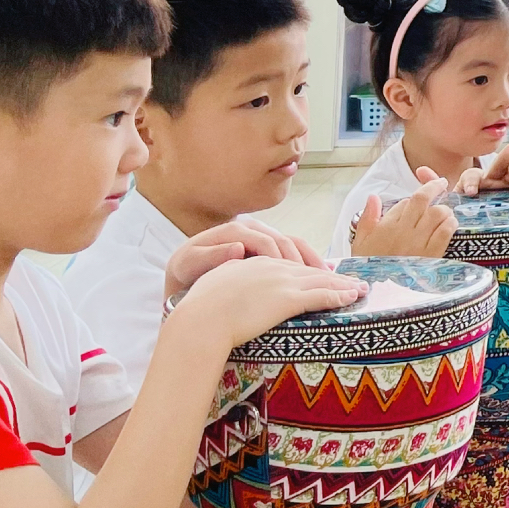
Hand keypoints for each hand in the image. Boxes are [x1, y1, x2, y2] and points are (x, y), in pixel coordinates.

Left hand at [163, 218, 327, 299]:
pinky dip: (307, 261)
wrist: (182, 273)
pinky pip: (292, 250)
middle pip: (285, 241)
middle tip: (318, 279)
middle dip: (303, 260)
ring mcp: (261, 236)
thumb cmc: (186, 272)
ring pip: (293, 244)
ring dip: (311, 260)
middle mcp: (252, 229)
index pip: (265, 241)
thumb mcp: (190, 263)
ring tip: (326, 278)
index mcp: (235, 230)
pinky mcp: (265, 247)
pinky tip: (319, 275)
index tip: (291, 275)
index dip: (280, 257)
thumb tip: (237, 247)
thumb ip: (212, 256)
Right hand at [172, 255, 365, 350]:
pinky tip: (352, 297)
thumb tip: (233, 265)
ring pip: (321, 281)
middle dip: (333, 276)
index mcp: (256, 263)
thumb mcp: (215, 281)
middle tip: (352, 281)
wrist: (200, 320)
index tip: (321, 275)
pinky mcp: (288, 300)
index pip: (290, 265)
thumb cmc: (200, 308)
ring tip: (359, 289)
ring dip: (343, 285)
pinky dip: (340, 296)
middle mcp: (273, 268)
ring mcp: (282, 283)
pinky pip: (321, 296)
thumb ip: (228, 271)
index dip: (308, 271)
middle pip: (311, 270)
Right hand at [349, 174, 457, 258]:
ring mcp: (419, 243)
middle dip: (435, 187)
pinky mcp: (432, 255)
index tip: (421, 196)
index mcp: (387, 227)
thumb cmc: (369, 266)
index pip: (406, 202)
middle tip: (441, 183)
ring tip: (444, 211)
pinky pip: (446, 231)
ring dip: (444, 209)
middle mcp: (403, 232)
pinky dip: (451, 224)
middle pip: (423, 200)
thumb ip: (367, 218)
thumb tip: (373, 196)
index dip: (415, 197)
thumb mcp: (361, 242)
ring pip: (438, 213)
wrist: (379, 295)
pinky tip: (449, 225)